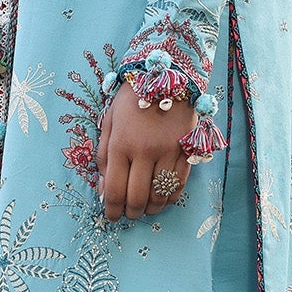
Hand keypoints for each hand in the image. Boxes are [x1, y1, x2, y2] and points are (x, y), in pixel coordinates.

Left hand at [96, 81, 190, 220]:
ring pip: (160, 195)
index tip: (111, 216)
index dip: (112, 210)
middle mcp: (144, 151)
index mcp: (120, 144)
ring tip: (145, 208)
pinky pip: (179, 185)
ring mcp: (168, 151)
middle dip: (131, 212)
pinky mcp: (187, 150)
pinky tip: (162, 199)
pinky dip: (170, 198)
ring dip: (151, 208)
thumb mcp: (108, 123)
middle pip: (137, 198)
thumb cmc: (131, 99)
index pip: (114, 190)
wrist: (166, 74)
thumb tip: (103, 193)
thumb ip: (103, 158)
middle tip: (128, 214)